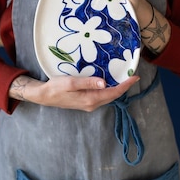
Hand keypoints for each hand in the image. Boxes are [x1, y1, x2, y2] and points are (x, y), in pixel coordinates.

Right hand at [10, 74, 139, 111]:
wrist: (45, 96)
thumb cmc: (56, 87)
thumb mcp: (71, 82)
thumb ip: (88, 82)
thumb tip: (105, 83)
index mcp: (91, 99)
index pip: (113, 92)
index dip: (125, 85)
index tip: (135, 77)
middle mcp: (92, 104)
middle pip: (113, 95)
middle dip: (124, 86)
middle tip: (133, 74)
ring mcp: (89, 104)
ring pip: (108, 96)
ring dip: (118, 87)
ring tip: (125, 77)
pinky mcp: (86, 101)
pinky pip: (102, 95)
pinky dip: (109, 88)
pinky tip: (110, 81)